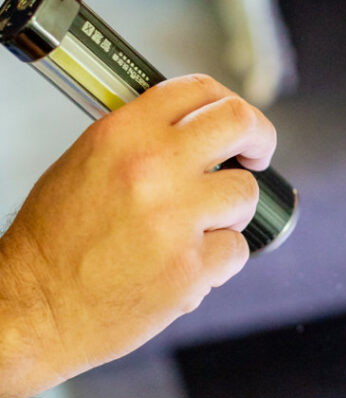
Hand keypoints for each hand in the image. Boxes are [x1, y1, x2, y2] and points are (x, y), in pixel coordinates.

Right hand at [0, 74, 275, 397]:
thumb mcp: (86, 162)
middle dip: (260, 139)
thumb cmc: (55, 240)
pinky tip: (187, 266)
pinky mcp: (189, 269)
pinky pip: (236, 250)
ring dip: (231, 213)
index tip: (237, 126)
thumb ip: (141, 139)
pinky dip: (218, 260)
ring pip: (245, 194)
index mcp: (123, 134)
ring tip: (199, 229)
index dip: (227, 103)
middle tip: (256, 157)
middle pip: (240, 124)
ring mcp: (175, 219)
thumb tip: (195, 131)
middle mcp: (152, 167)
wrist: (34, 307)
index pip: (198, 89)